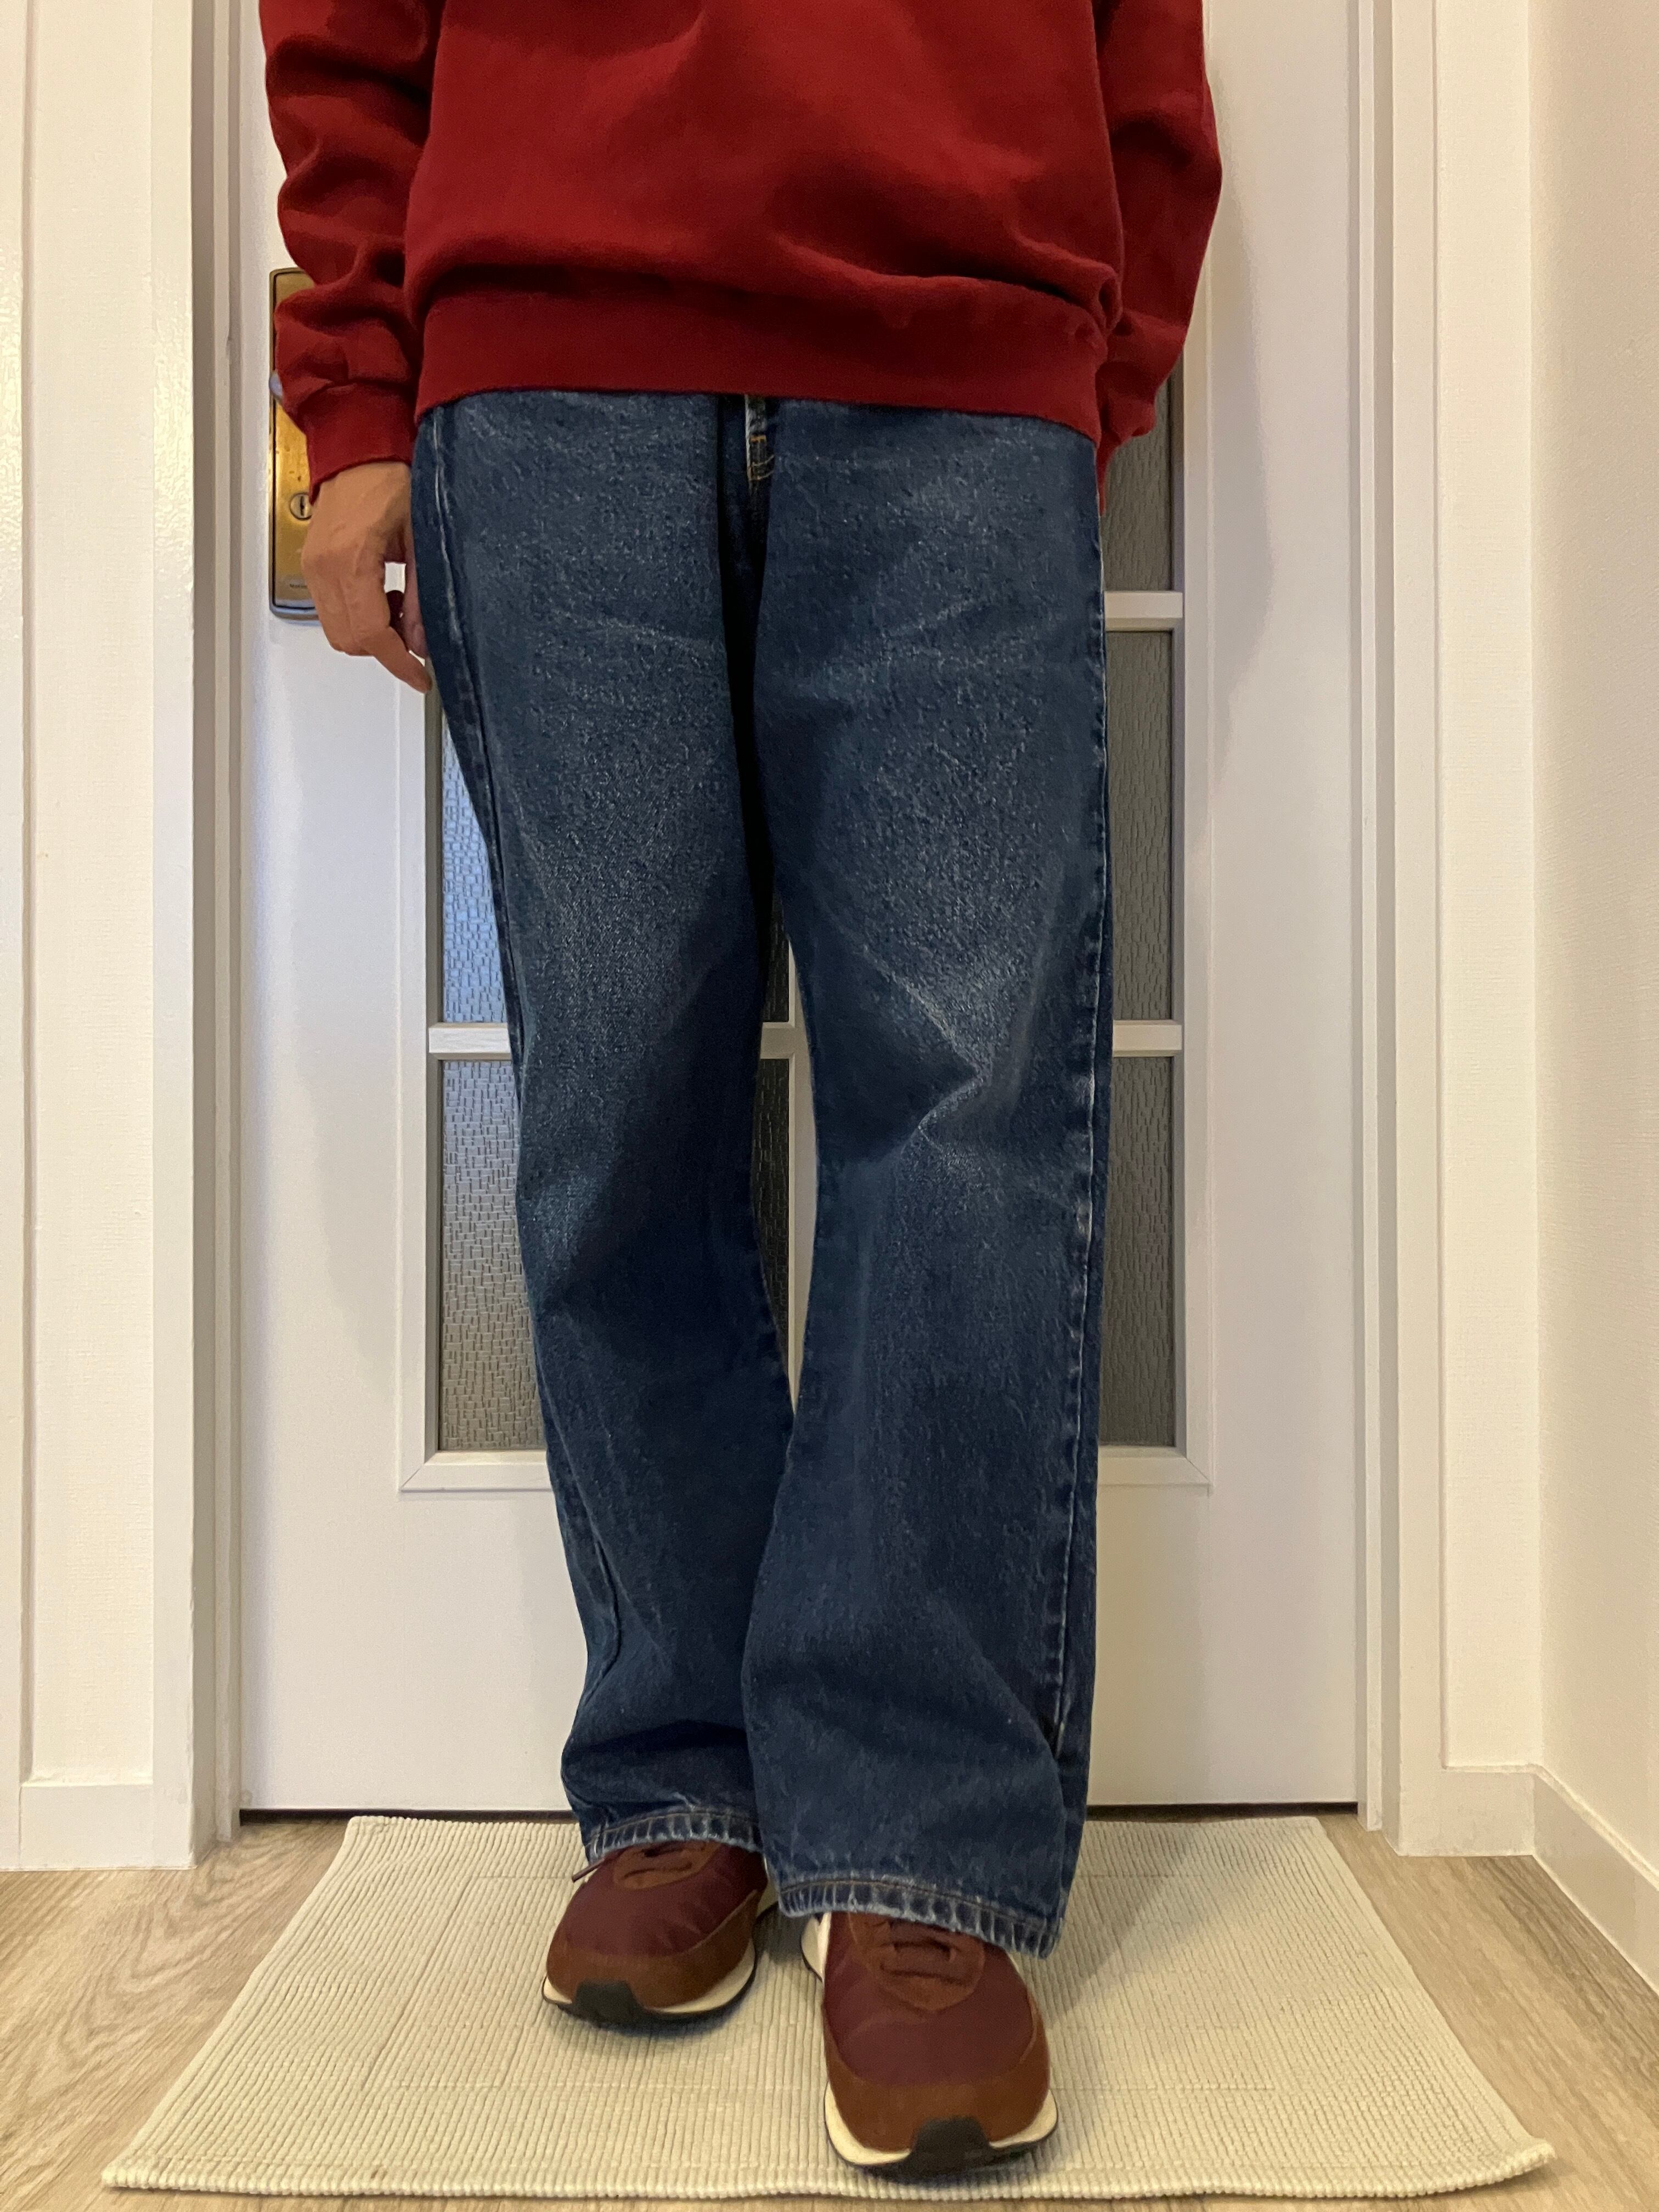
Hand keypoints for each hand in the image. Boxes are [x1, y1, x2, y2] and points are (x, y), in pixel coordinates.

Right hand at [302, 460, 429, 692]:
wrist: (359, 452)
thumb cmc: (390, 481)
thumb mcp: (421, 539)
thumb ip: (422, 596)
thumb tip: (421, 643)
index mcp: (351, 559)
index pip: (370, 634)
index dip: (398, 662)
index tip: (419, 676)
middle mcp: (323, 567)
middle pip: (350, 640)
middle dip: (384, 648)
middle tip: (414, 631)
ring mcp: (313, 567)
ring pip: (338, 631)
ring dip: (369, 633)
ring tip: (398, 606)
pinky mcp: (311, 565)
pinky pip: (330, 611)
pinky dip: (356, 617)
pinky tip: (380, 595)